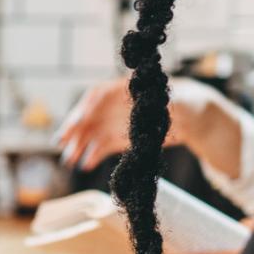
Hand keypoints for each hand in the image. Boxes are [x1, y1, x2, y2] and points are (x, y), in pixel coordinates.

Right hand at [54, 76, 240, 175]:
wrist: (193, 118)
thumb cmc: (188, 102)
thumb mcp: (182, 100)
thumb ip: (166, 102)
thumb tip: (156, 101)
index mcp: (126, 89)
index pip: (98, 96)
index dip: (84, 108)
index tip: (76, 122)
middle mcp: (116, 105)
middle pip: (89, 115)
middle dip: (74, 129)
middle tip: (60, 144)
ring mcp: (116, 122)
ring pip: (92, 133)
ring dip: (78, 146)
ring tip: (68, 161)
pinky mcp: (121, 138)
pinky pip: (102, 147)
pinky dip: (93, 155)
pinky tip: (85, 165)